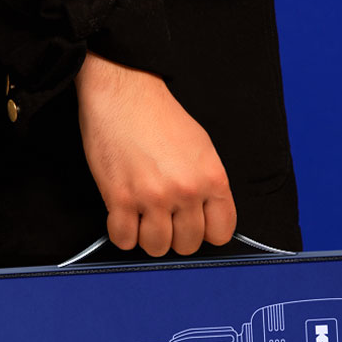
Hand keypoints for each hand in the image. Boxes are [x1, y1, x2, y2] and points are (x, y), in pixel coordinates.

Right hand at [74, 50, 236, 255]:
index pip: (221, 233)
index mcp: (212, 178)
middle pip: (188, 245)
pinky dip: (122, 233)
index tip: (193, 225)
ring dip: (147, 237)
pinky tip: (123, 216)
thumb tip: (206, 218)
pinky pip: (124, 240)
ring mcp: (153, 197)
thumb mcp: (202, 148)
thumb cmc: (160, 117)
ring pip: (156, 247)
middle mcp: (186, 191)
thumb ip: (208, 186)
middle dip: (175, 236)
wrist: (125, 94)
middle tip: (163, 218)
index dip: (205, 232)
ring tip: (142, 216)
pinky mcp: (120, 198)